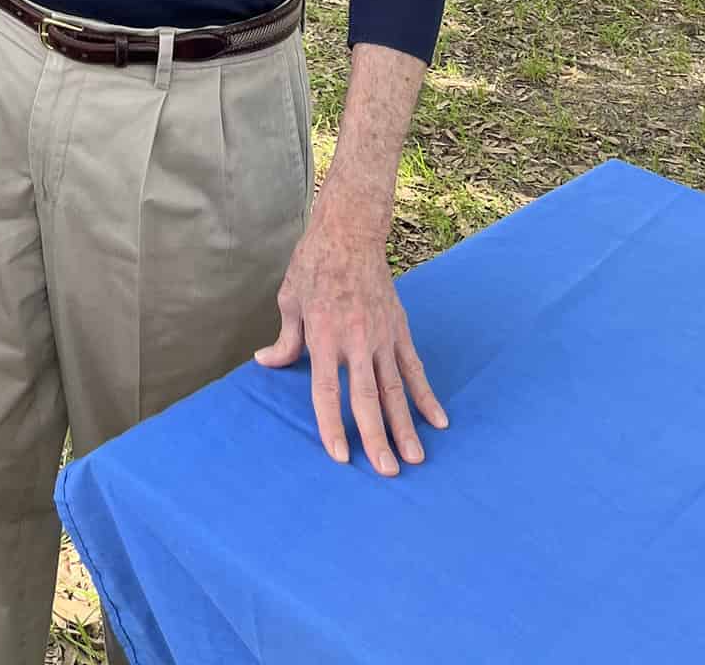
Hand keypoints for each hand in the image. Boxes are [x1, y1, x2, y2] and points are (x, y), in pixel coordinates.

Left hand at [255, 214, 446, 475]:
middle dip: (376, 437)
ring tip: (415, 458)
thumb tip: (266, 362)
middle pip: (367, 397)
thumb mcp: (290, 300)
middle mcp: (355, 340)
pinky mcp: (400, 329)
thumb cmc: (313, 265)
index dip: (333, 424)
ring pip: (396, 388)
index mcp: (323, 335)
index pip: (327, 391)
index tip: (341, 455)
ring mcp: (382, 336)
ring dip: (406, 425)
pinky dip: (426, 395)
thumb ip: (285, 339)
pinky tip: (438, 421)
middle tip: (387, 472)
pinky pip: (414, 368)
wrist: (349, 232)